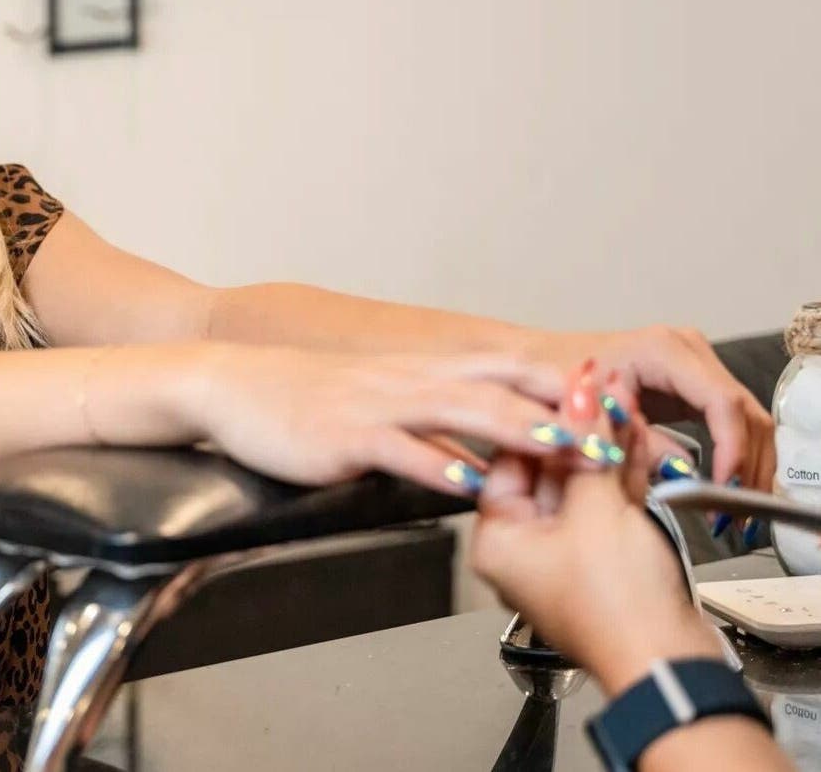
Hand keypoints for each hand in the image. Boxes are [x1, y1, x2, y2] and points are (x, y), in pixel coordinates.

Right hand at [191, 345, 581, 496]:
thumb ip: (432, 426)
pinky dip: (439, 465)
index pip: (512, 371)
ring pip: (464, 410)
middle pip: (504, 386)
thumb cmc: (302, 401)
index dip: (569, 387)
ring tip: (571, 448)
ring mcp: (381, 405)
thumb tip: (481, 457)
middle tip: (622, 430)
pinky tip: (469, 484)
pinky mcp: (348, 436)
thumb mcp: (377, 403)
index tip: (620, 407)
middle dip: (567, 407)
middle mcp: (412, 381)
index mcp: (424, 373)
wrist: (234, 385)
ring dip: (522, 428)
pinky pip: (401, 449)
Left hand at [471, 365, 724, 696]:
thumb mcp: (596, 513)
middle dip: (577, 426)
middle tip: (596, 384)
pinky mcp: (602, 557)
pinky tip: (634, 434)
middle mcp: (522, 545)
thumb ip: (588, 450)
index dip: (539, 419)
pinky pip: (605, 502)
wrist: (668, 663)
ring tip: (619, 397)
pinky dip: (621, 471)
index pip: (507, 460)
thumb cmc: (618, 613)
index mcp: (496, 540)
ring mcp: (563, 551)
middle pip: (545, 467)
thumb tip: (581, 397)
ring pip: (580, 481)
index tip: (563, 383)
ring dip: (603, 442)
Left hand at [531, 327, 773, 489]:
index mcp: (659, 350)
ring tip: (734, 509)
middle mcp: (683, 350)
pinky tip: (723, 489)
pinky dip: (732, 456)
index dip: (731, 448)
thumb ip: (627, 444)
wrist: (528, 362)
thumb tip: (680, 471)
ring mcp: (690, 365)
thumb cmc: (542, 380)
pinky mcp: (688, 385)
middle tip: (738, 511)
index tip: (724, 488)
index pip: (721, 401)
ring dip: (746, 465)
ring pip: (744, 417)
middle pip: (742, 410)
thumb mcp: (577, 415)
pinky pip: (728, 422)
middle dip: (747, 464)